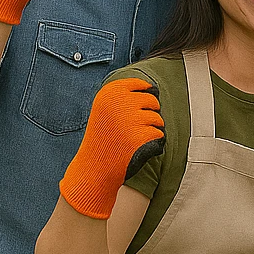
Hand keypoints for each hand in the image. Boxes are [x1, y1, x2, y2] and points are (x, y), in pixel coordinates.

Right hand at [59, 78, 164, 218]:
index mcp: (110, 92)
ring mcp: (131, 119)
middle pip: (153, 101)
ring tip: (130, 139)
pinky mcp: (141, 136)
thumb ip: (126, 96)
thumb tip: (155, 88)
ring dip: (150, 130)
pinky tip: (135, 148)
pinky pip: (159, 134)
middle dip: (148, 114)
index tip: (133, 109)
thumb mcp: (107, 109)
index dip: (143, 96)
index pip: (142, 84)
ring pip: (158, 119)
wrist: (94, 168)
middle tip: (129, 129)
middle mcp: (120, 102)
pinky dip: (152, 143)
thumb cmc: (104, 137)